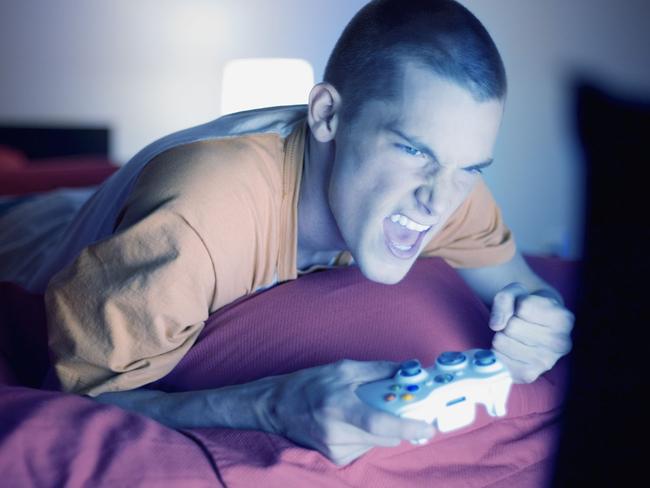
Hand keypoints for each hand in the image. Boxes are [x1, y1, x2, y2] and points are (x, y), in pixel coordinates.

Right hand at [266, 359, 435, 465]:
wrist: (276, 407)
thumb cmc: (308, 384)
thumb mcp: (343, 369)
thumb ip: (378, 371)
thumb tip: (407, 371)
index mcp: (339, 407)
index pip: (379, 422)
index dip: (407, 426)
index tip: (428, 426)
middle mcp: (336, 432)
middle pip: (385, 435)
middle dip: (398, 422)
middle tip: (398, 405)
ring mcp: (335, 450)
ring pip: (377, 443)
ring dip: (380, 428)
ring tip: (360, 411)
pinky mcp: (335, 459)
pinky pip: (365, 449)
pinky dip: (367, 436)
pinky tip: (351, 424)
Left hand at [489, 282, 573, 383]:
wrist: (535, 327)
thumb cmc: (527, 306)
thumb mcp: (518, 291)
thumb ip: (505, 298)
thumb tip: (496, 325)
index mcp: (564, 319)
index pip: (523, 306)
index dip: (517, 304)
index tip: (525, 309)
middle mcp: (561, 344)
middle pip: (512, 326)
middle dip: (508, 322)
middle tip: (519, 323)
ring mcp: (546, 362)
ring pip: (502, 342)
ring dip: (501, 336)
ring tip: (515, 336)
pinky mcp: (528, 375)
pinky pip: (499, 360)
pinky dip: (497, 352)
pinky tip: (509, 349)